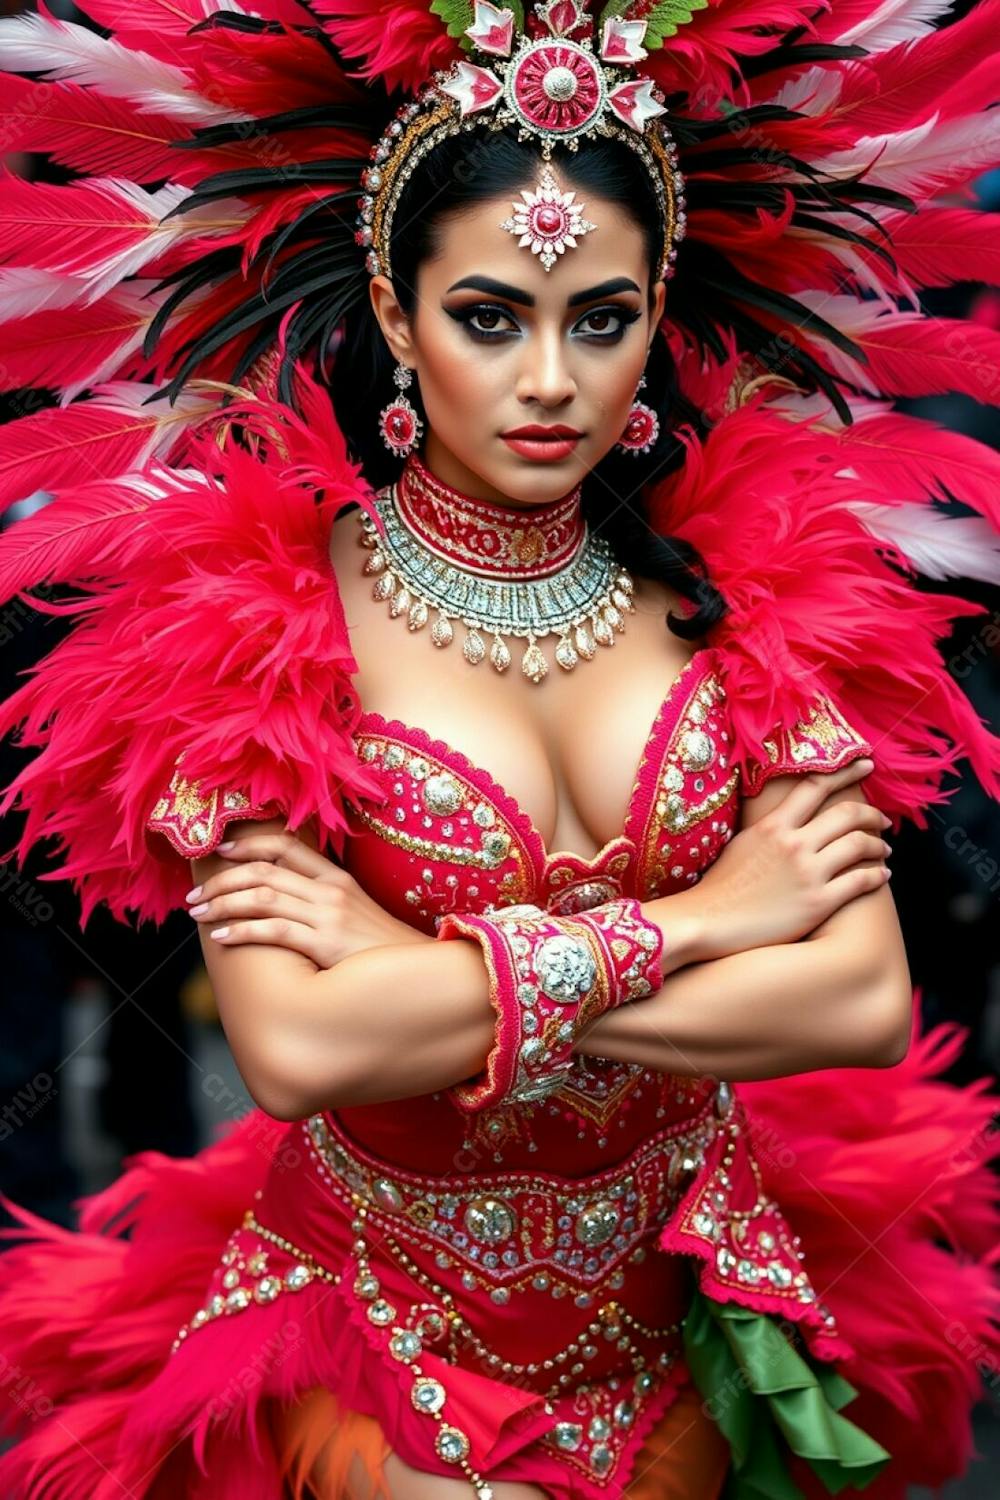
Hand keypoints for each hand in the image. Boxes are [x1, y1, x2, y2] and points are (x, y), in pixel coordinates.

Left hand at [185, 825, 428, 966]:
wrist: (419, 976)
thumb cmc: (381, 952)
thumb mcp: (355, 914)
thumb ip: (322, 901)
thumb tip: (281, 900)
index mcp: (337, 877)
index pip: (284, 846)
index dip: (247, 845)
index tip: (219, 853)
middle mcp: (331, 890)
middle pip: (264, 870)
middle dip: (222, 880)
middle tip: (195, 896)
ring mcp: (329, 916)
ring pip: (263, 896)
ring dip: (223, 903)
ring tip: (199, 915)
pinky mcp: (326, 943)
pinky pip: (274, 929)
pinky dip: (242, 929)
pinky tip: (223, 937)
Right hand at [689, 757, 890, 959]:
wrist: (710, 922)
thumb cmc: (722, 886)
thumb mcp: (742, 842)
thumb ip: (770, 827)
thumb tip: (789, 816)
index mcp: (774, 825)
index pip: (816, 786)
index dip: (846, 771)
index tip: (866, 765)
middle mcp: (794, 844)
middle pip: (847, 815)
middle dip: (872, 815)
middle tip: (882, 820)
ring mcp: (808, 873)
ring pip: (859, 845)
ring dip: (879, 845)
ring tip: (884, 849)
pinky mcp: (818, 903)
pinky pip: (860, 881)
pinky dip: (877, 875)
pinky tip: (882, 875)